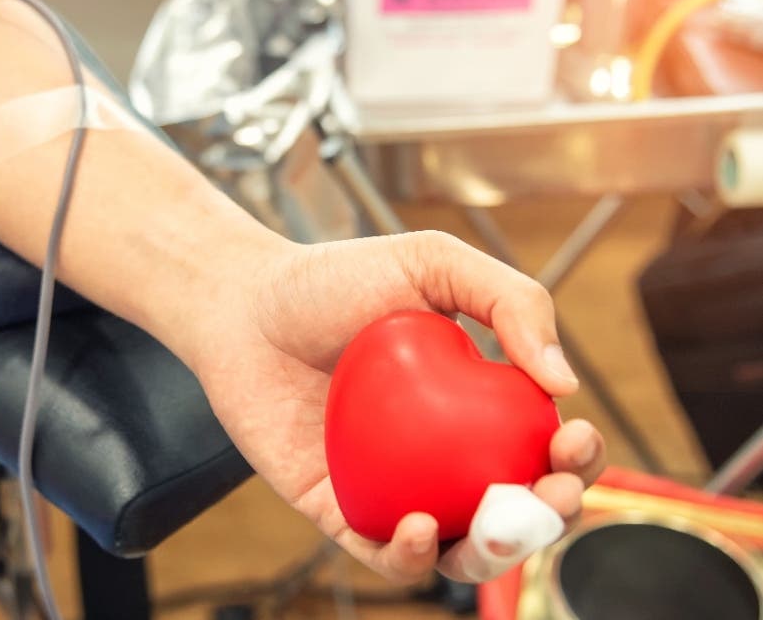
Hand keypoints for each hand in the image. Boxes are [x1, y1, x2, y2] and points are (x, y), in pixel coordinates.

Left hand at [189, 230, 604, 582]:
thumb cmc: (335, 278)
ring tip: (493, 526)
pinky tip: (420, 528)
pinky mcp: (339, 509)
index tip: (574, 438)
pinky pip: (382, 552)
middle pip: (514, 505)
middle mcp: (440, 452)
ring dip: (492, 554)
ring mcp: (392, 485)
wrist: (244, 303)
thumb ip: (509, 299)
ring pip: (459, 545)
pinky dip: (410, 556)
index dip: (574, 455)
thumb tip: (563, 381)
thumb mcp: (432, 262)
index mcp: (475, 401)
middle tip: (551, 492)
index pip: (541, 441)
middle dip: (552, 515)